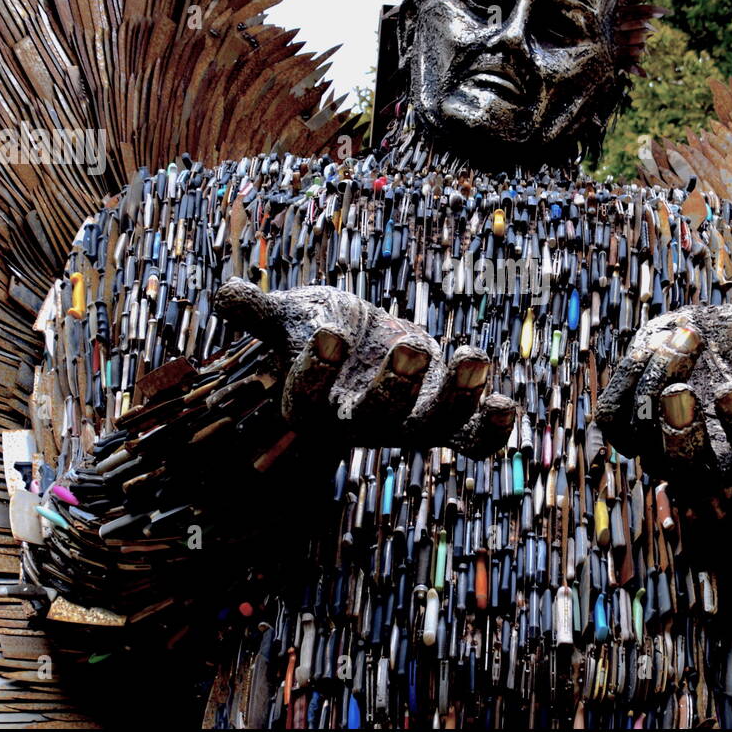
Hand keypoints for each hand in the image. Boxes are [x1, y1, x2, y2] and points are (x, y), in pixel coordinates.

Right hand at [214, 278, 514, 456]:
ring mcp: (406, 422)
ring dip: (457, 397)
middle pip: (374, 421)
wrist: (360, 350)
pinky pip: (472, 437)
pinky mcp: (445, 415)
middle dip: (395, 388)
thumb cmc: (318, 330)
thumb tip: (224, 293)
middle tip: (410, 344)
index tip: (326, 335)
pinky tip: (507, 403)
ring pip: (432, 427)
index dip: (313, 373)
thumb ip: (260, 311)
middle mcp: (359, 422)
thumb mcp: (289, 315)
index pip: (305, 402)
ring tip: (472, 356)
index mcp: (312, 404)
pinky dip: (492, 427)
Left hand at [596, 301, 731, 485]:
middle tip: (682, 390)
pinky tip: (650, 343)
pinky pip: (613, 419)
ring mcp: (664, 451)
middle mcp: (713, 466)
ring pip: (644, 437)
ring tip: (687, 334)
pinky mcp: (628, 429)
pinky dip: (627, 382)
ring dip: (657, 385)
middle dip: (681, 431)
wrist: (715, 342)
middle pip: (688, 468)